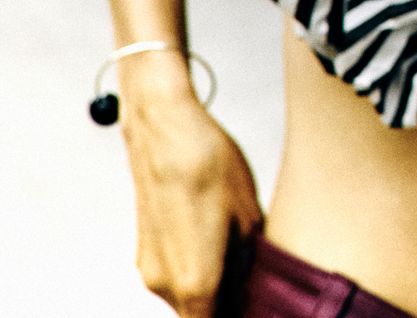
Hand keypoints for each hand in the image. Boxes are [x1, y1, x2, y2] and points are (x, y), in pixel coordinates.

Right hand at [118, 59, 262, 317]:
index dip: (241, 314)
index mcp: (195, 284)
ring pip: (186, 296)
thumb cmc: (209, 167)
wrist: (166, 130)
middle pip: (199, 313)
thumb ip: (248, 265)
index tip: (258, 306)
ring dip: (210, 287)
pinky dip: (194, 270)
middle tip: (256, 282)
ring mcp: (149, 267)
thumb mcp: (250, 219)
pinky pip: (174, 274)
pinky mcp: (144, 249)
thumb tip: (252, 285)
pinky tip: (218, 240)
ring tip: (242, 255)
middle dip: (227, 302)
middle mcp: (164, 285)